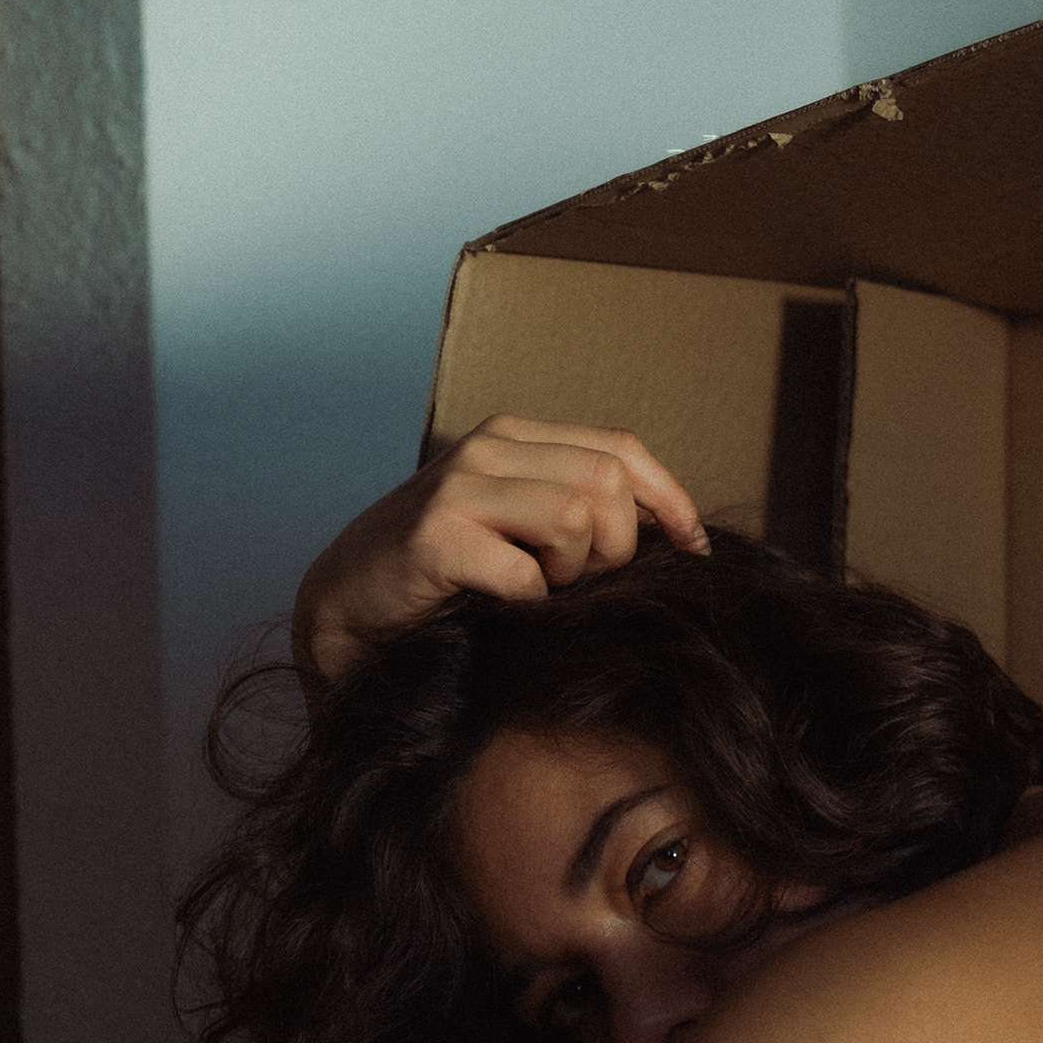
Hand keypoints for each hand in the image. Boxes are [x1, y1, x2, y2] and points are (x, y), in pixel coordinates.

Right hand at [293, 415, 708, 686]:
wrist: (349, 606)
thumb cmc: (445, 574)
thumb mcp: (520, 526)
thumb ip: (581, 512)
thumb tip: (671, 534)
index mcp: (517, 436)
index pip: (622, 449)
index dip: (670, 501)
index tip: (693, 548)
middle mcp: (489, 447)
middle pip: (608, 484)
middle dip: (615, 548)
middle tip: (579, 582)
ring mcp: (460, 487)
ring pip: (575, 519)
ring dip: (570, 573)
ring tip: (537, 588)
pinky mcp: (437, 536)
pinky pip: (526, 575)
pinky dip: (529, 604)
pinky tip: (502, 606)